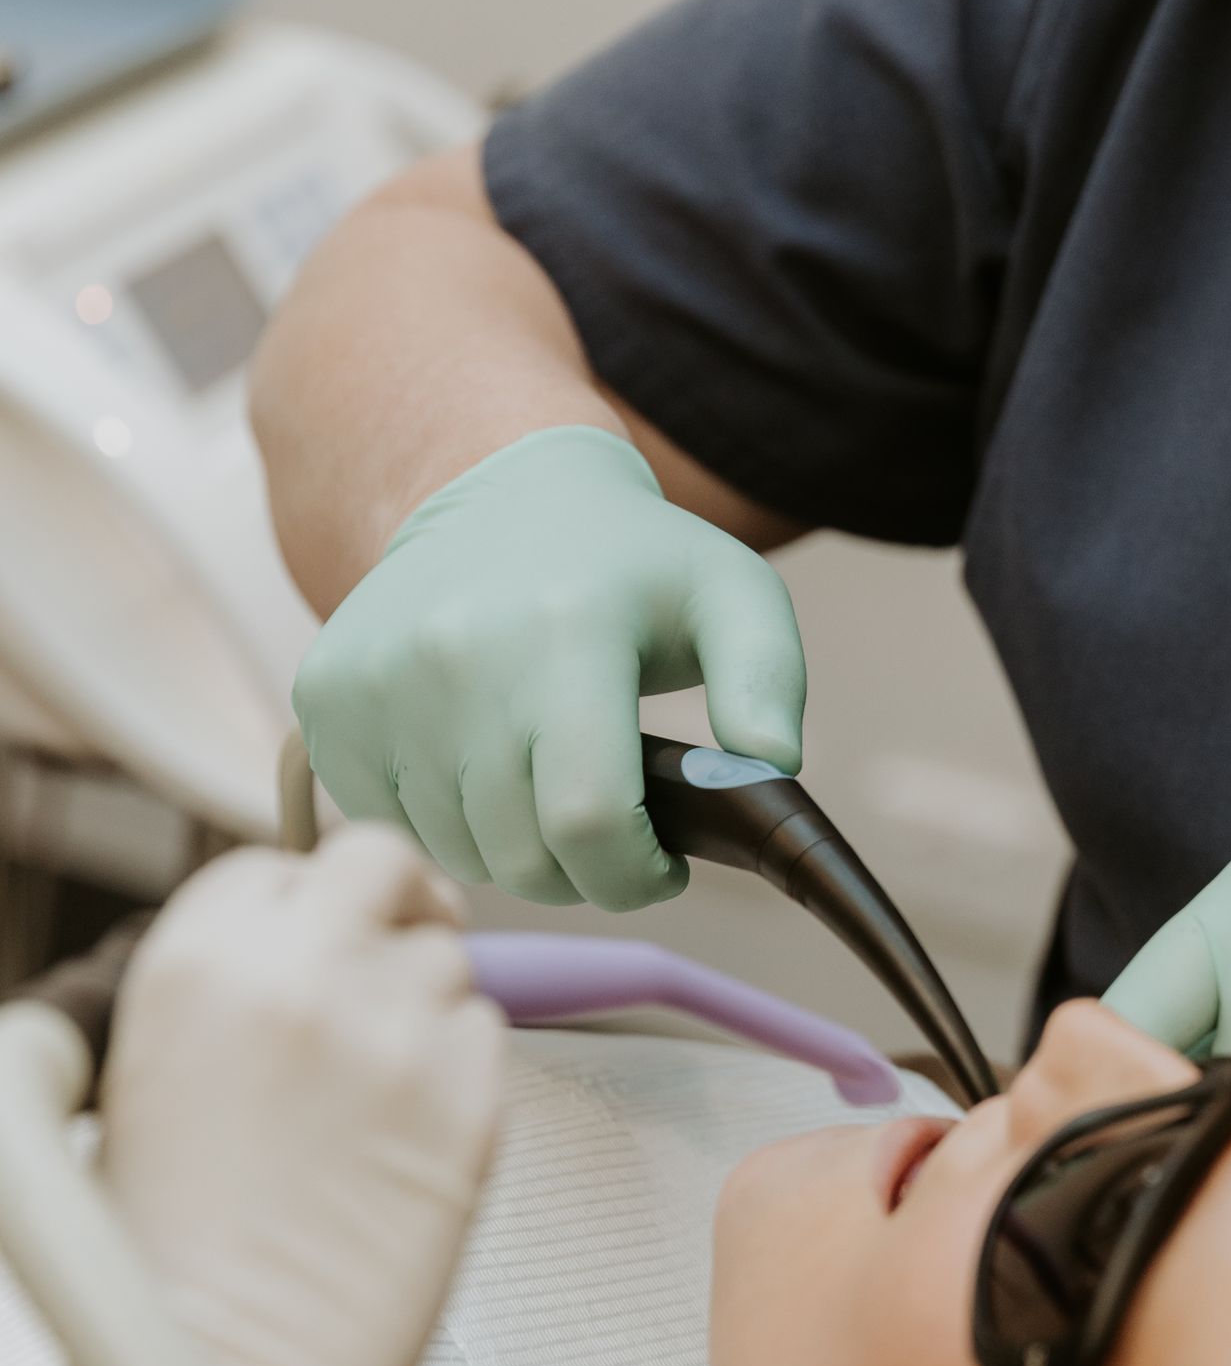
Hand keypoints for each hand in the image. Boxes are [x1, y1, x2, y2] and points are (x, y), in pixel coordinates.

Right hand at [100, 828, 505, 1365]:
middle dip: (393, 900)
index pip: (279, 863)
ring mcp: (397, 1030)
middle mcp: (303, 969)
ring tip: (375, 1097)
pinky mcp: (472, 1098)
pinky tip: (409, 1139)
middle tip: (395, 948)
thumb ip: (226, 988)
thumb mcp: (148, 1074)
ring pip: (449, 959)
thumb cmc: (170, 1256)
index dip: (304, 904)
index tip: (317, 940)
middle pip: (383, 862)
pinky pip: (489, 1036)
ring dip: (425, 1004)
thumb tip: (295, 941)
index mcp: (198, 957)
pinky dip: (463, 1073)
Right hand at [292, 425, 807, 908]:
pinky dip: (445, 823)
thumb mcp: (731, 595)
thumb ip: (769, 683)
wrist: (495, 491)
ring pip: (457, 853)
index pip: (588, 822)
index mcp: (563, 630)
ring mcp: (376, 679)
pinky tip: (481, 766)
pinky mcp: (326, 699)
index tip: (661, 862)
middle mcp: (453, 653)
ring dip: (513, 850)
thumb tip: (770, 767)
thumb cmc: (627, 563)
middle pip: (522, 857)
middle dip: (583, 872)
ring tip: (546, 788)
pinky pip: (392, 825)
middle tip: (609, 830)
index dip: (635, 874)